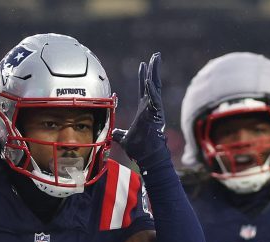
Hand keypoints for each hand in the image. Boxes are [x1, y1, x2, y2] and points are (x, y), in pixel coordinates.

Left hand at [112, 53, 170, 171]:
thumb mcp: (125, 138)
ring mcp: (154, 110)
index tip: (143, 65)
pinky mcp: (156, 115)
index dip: (143, 77)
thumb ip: (119, 133)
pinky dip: (152, 88)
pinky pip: (155, 98)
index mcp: (144, 110)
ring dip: (155, 73)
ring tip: (155, 59)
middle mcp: (151, 107)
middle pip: (152, 84)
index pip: (144, 89)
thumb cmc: (140, 149)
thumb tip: (113, 133)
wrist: (148, 157)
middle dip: (152, 70)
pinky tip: (150, 78)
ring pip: (155, 87)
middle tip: (154, 56)